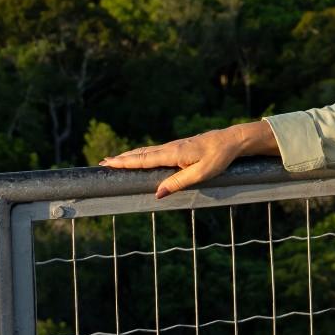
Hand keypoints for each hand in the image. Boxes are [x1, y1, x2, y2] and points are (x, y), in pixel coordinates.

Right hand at [98, 127, 248, 198]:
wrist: (231, 140)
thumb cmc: (218, 158)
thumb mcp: (201, 173)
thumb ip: (178, 182)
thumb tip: (157, 194)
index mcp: (173, 153)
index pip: (144, 159)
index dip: (125, 162)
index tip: (108, 163)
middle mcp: (170, 148)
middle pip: (141, 153)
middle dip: (122, 158)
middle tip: (103, 162)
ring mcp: (174, 146)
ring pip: (147, 151)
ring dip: (130, 155)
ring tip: (116, 159)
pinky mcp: (180, 147)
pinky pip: (156, 151)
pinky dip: (142, 153)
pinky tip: (141, 156)